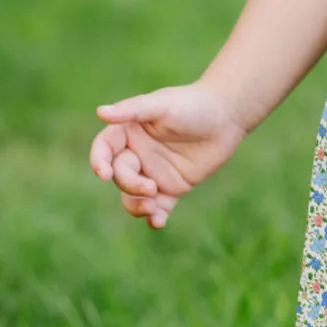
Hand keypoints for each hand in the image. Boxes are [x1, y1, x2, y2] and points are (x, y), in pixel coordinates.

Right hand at [89, 80, 246, 228]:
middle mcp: (138, 153)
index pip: (104, 148)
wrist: (227, 116)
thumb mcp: (162, 105)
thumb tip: (101, 112)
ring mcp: (154, 172)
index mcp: (129, 131)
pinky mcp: (172, 187)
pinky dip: (155, 217)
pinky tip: (158, 222)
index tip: (104, 174)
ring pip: (133, 196)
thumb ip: (133, 110)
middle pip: (121, 175)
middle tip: (151, 188)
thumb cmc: (193, 104)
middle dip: (131, 185)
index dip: (99, 161)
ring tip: (153, 209)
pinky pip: (159, 207)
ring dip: (137, 206)